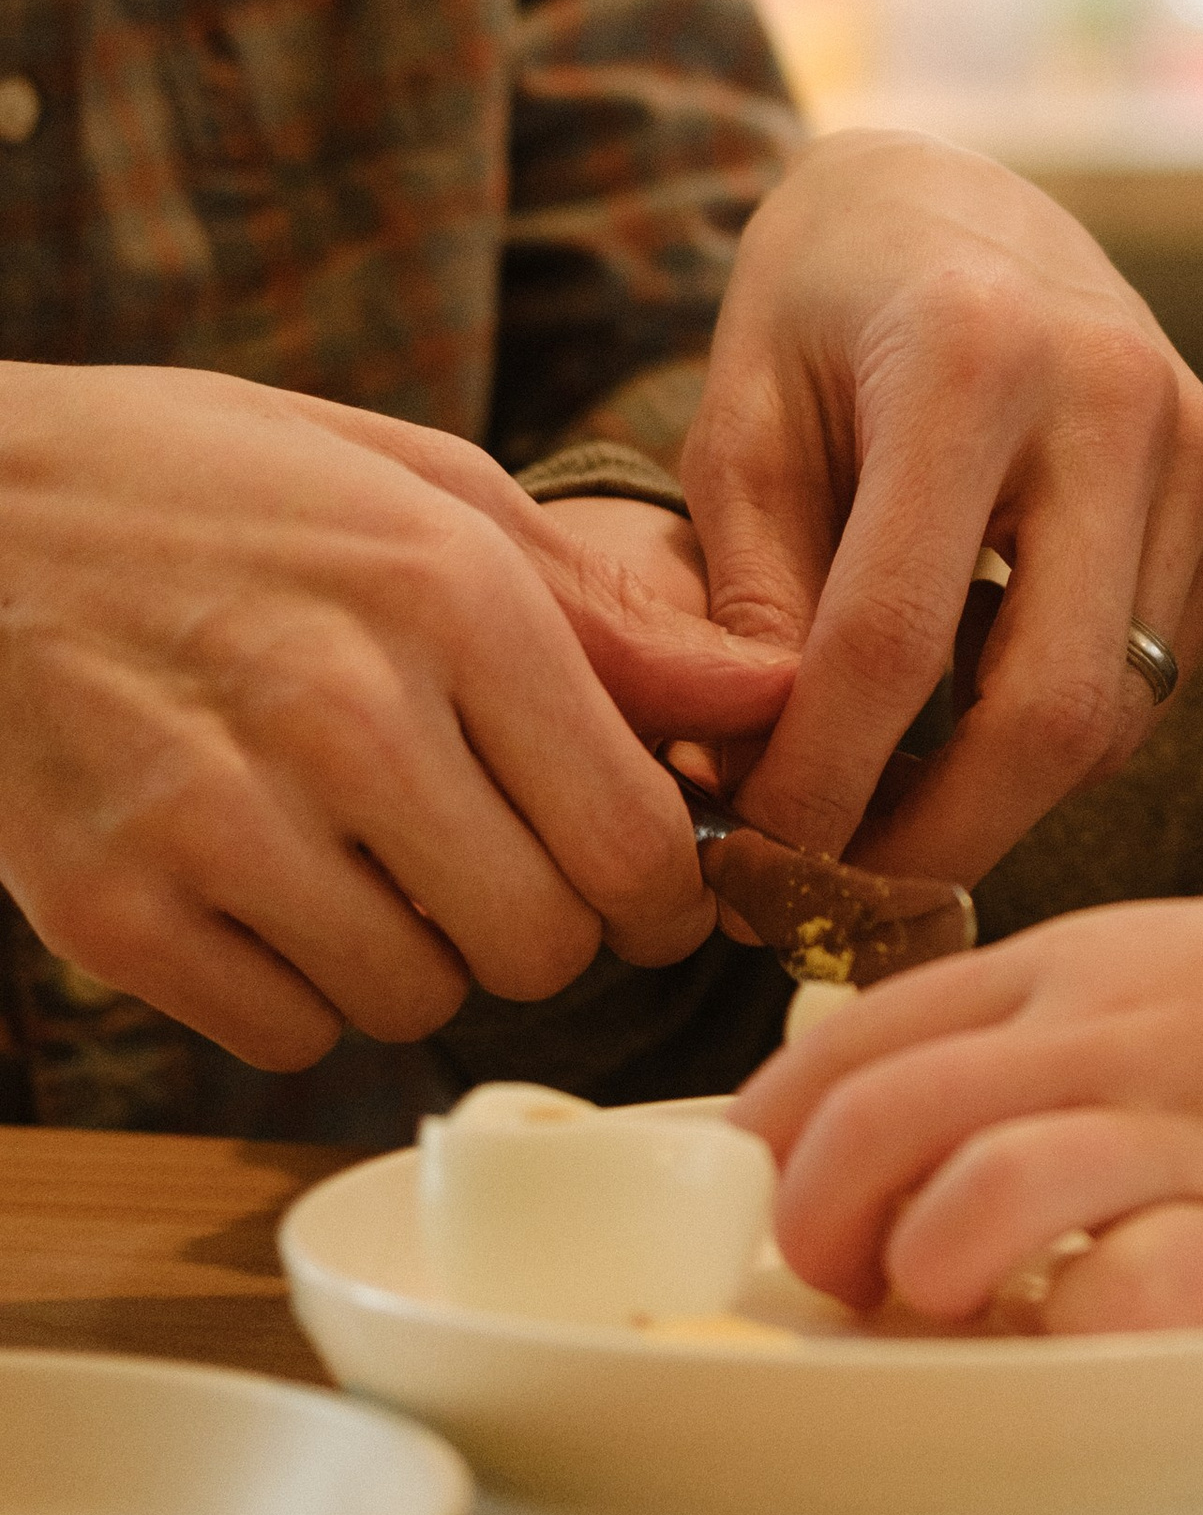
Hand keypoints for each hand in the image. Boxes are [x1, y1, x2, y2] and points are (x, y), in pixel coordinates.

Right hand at [0, 365, 794, 1072]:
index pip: (637, 840)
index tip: (642, 884)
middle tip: (497, 866)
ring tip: (366, 857)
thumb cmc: (211, 484)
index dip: (662, 890)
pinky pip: (284, 1030)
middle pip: (543, 943)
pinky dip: (296, 988)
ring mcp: (219, 819)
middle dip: (545, 925)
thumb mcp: (420, 488)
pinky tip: (265, 889)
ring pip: (417, 1000)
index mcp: (449, 594)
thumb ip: (604, 615)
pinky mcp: (112, 908)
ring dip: (419, 957)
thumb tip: (777, 693)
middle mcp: (346, 711)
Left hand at [680, 133, 1202, 878]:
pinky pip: (1156, 678)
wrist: (951, 201)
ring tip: (877, 812)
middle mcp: (1114, 393)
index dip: (817, 781)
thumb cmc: (818, 316)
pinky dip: (1061, 731)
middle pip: (1049, 708)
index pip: (894, 639)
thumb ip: (745, 600)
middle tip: (831, 902)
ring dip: (993, 799)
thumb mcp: (738, 427)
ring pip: (1115, 716)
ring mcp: (1197, 443)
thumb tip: (755, 787)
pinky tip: (970, 701)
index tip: (747, 861)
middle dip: (933, 841)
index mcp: (972, 356)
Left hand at [732, 866, 1202, 1331]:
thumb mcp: (1152, 961)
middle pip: (877, 1119)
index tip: (769, 1205)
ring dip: (928, 1273)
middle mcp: (1102, 1031)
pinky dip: (1078, 1334)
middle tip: (849, 1281)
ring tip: (954, 1310)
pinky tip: (1082, 1337)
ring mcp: (1183, 1126)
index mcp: (1062, 964)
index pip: (847, 1039)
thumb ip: (1028, 1024)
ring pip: (980, 1191)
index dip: (771, 1141)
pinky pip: (1132, 1293)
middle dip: (817, 1224)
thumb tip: (888, 1124)